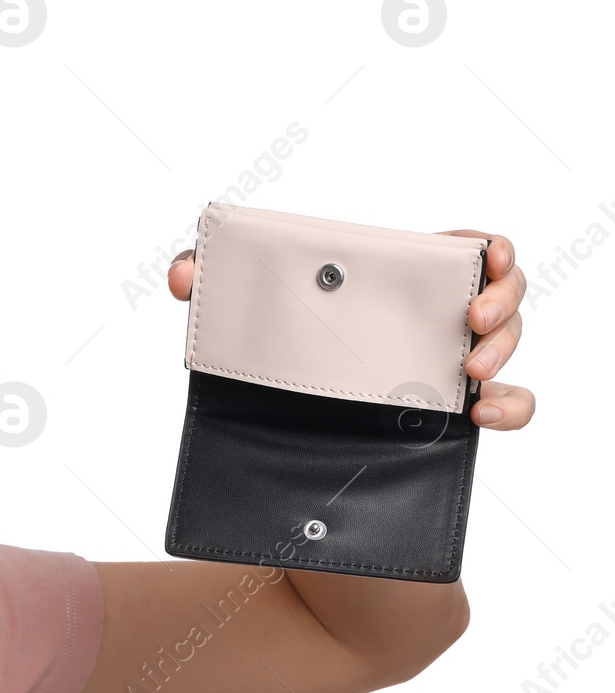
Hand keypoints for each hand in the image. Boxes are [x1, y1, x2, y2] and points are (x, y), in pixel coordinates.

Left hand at [166, 231, 534, 431]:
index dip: (491, 248)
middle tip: (472, 320)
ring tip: (470, 371)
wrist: (278, 444)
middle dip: (502, 301)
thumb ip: (209, 282)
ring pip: (508, 345)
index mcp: (399, 282)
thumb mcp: (241, 316)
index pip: (467, 249)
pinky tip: (482, 415)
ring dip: (504, 349)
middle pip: (502, 293)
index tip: (488, 256)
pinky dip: (511, 406)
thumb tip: (182, 273)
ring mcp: (446, 367)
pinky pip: (507, 405)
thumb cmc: (272, 357)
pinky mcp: (451, 416)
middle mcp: (433, 321)